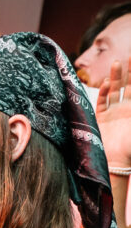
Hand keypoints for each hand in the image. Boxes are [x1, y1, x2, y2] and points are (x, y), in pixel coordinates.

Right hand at [96, 56, 130, 170]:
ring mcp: (112, 113)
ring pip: (114, 91)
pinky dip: (103, 92)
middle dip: (130, 71)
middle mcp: (125, 110)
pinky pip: (101, 102)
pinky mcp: (100, 119)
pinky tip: (105, 82)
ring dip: (116, 77)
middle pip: (128, 86)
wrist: (115, 164)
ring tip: (117, 63)